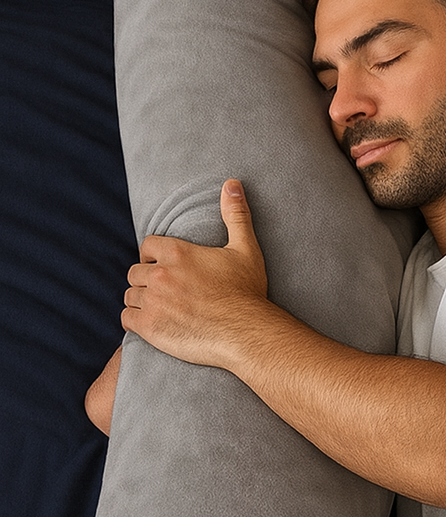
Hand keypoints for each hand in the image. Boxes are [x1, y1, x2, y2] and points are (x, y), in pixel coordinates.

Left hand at [122, 180, 268, 366]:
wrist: (247, 333)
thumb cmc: (247, 292)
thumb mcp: (245, 249)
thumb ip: (235, 215)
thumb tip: (232, 183)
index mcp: (177, 252)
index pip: (147, 246)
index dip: (154, 257)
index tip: (164, 268)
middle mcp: (160, 274)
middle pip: (135, 272)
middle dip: (146, 280)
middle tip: (164, 293)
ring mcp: (153, 301)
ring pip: (130, 295)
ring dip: (140, 301)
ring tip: (158, 309)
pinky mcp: (149, 327)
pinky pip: (126, 318)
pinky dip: (135, 321)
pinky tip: (151, 324)